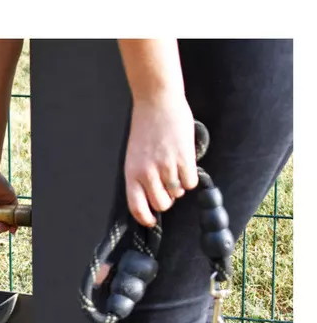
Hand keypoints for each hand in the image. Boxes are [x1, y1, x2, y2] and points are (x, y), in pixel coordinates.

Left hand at [124, 92, 197, 226]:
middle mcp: (147, 173)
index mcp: (131, 173)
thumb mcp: (134, 156)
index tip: (151, 220)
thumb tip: (150, 198)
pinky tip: (186, 165)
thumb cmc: (145, 128)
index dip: (145, 218)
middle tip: (168, 187)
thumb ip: (140, 176)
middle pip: (161, 204)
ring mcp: (166, 167)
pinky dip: (191, 178)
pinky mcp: (183, 159)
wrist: (157, 102)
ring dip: (178, 187)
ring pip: (177, 193)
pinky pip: (190, 183)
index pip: (136, 207)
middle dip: (166, 199)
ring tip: (175, 170)